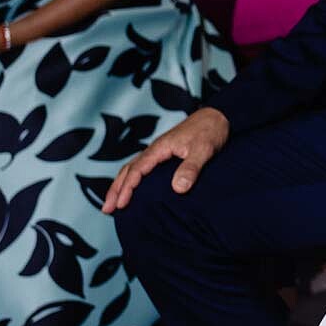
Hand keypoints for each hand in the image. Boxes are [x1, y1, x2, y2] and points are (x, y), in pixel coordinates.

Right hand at [103, 108, 230, 212]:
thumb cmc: (210, 131)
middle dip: (116, 189)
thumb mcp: (203, 150)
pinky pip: (142, 167)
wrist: (218, 116)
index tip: (121, 204)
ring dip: (121, 185)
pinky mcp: (165, 154)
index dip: (127, 188)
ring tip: (113, 203)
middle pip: (128, 169)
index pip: (137, 169)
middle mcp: (155, 149)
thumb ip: (190, 168)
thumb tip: (177, 189)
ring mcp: (159, 151)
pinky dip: (132, 178)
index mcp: (160, 148)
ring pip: (133, 168)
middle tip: (107, 209)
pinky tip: (133, 189)